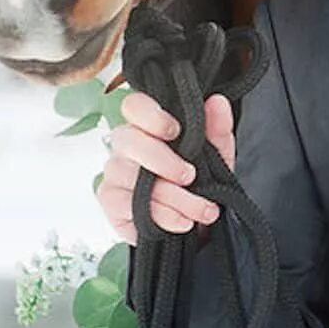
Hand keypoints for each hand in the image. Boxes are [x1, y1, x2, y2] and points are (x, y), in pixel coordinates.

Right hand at [98, 90, 234, 239]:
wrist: (196, 225)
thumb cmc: (200, 183)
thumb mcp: (217, 156)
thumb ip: (218, 129)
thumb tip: (217, 102)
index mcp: (150, 126)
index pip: (134, 105)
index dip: (151, 116)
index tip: (176, 131)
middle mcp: (126, 144)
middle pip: (127, 139)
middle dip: (163, 161)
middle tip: (190, 177)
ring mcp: (114, 172)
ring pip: (130, 176)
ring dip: (172, 196)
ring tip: (200, 209)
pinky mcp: (110, 201)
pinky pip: (125, 204)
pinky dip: (160, 215)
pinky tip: (182, 222)